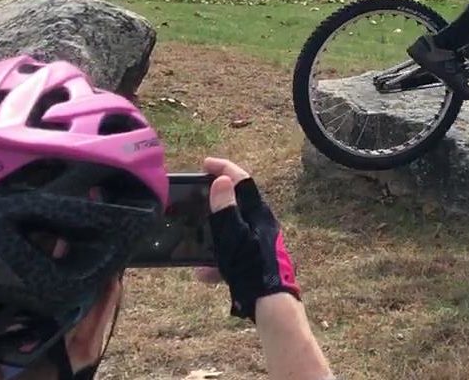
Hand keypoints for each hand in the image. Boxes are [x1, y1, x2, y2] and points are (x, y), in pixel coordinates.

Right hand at [203, 156, 300, 321]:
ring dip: (214, 233)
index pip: (241, 179)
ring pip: (233, 230)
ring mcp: (260, 244)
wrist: (272, 305)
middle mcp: (261, 224)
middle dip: (217, 199)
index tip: (205, 164)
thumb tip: (222, 179)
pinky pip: (234, 255)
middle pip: (237, 203)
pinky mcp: (257, 262)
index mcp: (258, 212)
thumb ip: (225, 208)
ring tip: (196, 238)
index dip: (223, 167)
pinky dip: (218, 261)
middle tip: (198, 196)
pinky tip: (203, 274)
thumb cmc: (252, 267)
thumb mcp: (233, 235)